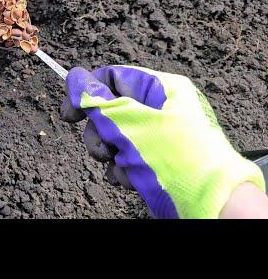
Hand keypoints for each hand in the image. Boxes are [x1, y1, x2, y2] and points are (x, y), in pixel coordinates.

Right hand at [60, 65, 264, 218]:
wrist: (210, 203)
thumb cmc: (174, 157)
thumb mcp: (127, 122)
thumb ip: (96, 99)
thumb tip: (74, 77)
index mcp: (160, 88)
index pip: (112, 77)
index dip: (87, 92)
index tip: (69, 114)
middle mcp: (161, 108)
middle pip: (110, 108)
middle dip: (98, 130)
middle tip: (101, 147)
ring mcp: (159, 135)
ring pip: (115, 136)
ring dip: (109, 152)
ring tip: (120, 163)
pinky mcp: (157, 160)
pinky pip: (127, 157)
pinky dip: (122, 168)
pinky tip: (130, 178)